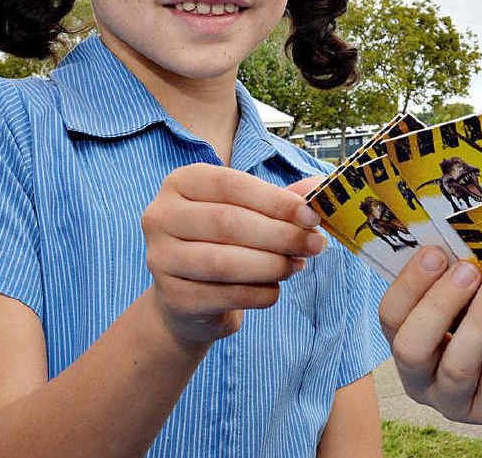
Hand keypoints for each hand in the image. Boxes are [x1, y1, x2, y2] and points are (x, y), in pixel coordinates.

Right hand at [142, 165, 326, 344]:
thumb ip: (284, 199)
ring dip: (272, 265)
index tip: (311, 216)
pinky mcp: (173, 297)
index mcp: (181, 182)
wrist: (188, 298)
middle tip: (314, 245)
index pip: (231, 185)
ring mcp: (161, 258)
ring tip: (297, 265)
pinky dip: (260, 293)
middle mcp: (161, 216)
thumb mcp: (251, 212)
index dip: (276, 201)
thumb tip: (321, 187)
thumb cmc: (224, 242)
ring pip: (225, 262)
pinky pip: (226, 295)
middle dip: (280, 235)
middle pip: (228, 223)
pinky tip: (274, 289)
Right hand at [379, 247, 481, 440]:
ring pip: (458, 365)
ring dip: (480, 317)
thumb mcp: (474, 304)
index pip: (389, 317)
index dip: (409, 284)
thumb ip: (460, 280)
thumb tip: (457, 237)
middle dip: (438, 305)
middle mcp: (422, 379)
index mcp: (408, 344)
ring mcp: (456, 403)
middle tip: (468, 270)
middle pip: (411, 348)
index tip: (435, 251)